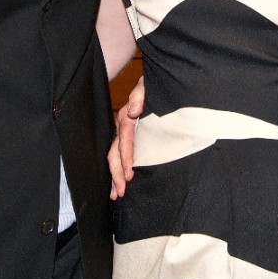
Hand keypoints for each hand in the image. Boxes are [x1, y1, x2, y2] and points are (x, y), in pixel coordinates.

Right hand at [108, 76, 143, 198]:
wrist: (162, 83)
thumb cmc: (155, 86)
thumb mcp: (148, 86)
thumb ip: (140, 95)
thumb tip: (132, 110)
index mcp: (127, 117)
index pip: (125, 140)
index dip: (126, 157)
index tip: (130, 173)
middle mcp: (124, 127)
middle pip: (115, 153)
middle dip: (116, 173)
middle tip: (120, 191)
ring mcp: (127, 133)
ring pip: (116, 157)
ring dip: (115, 176)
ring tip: (115, 194)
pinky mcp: (134, 138)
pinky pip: (122, 155)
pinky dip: (120, 170)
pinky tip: (120, 183)